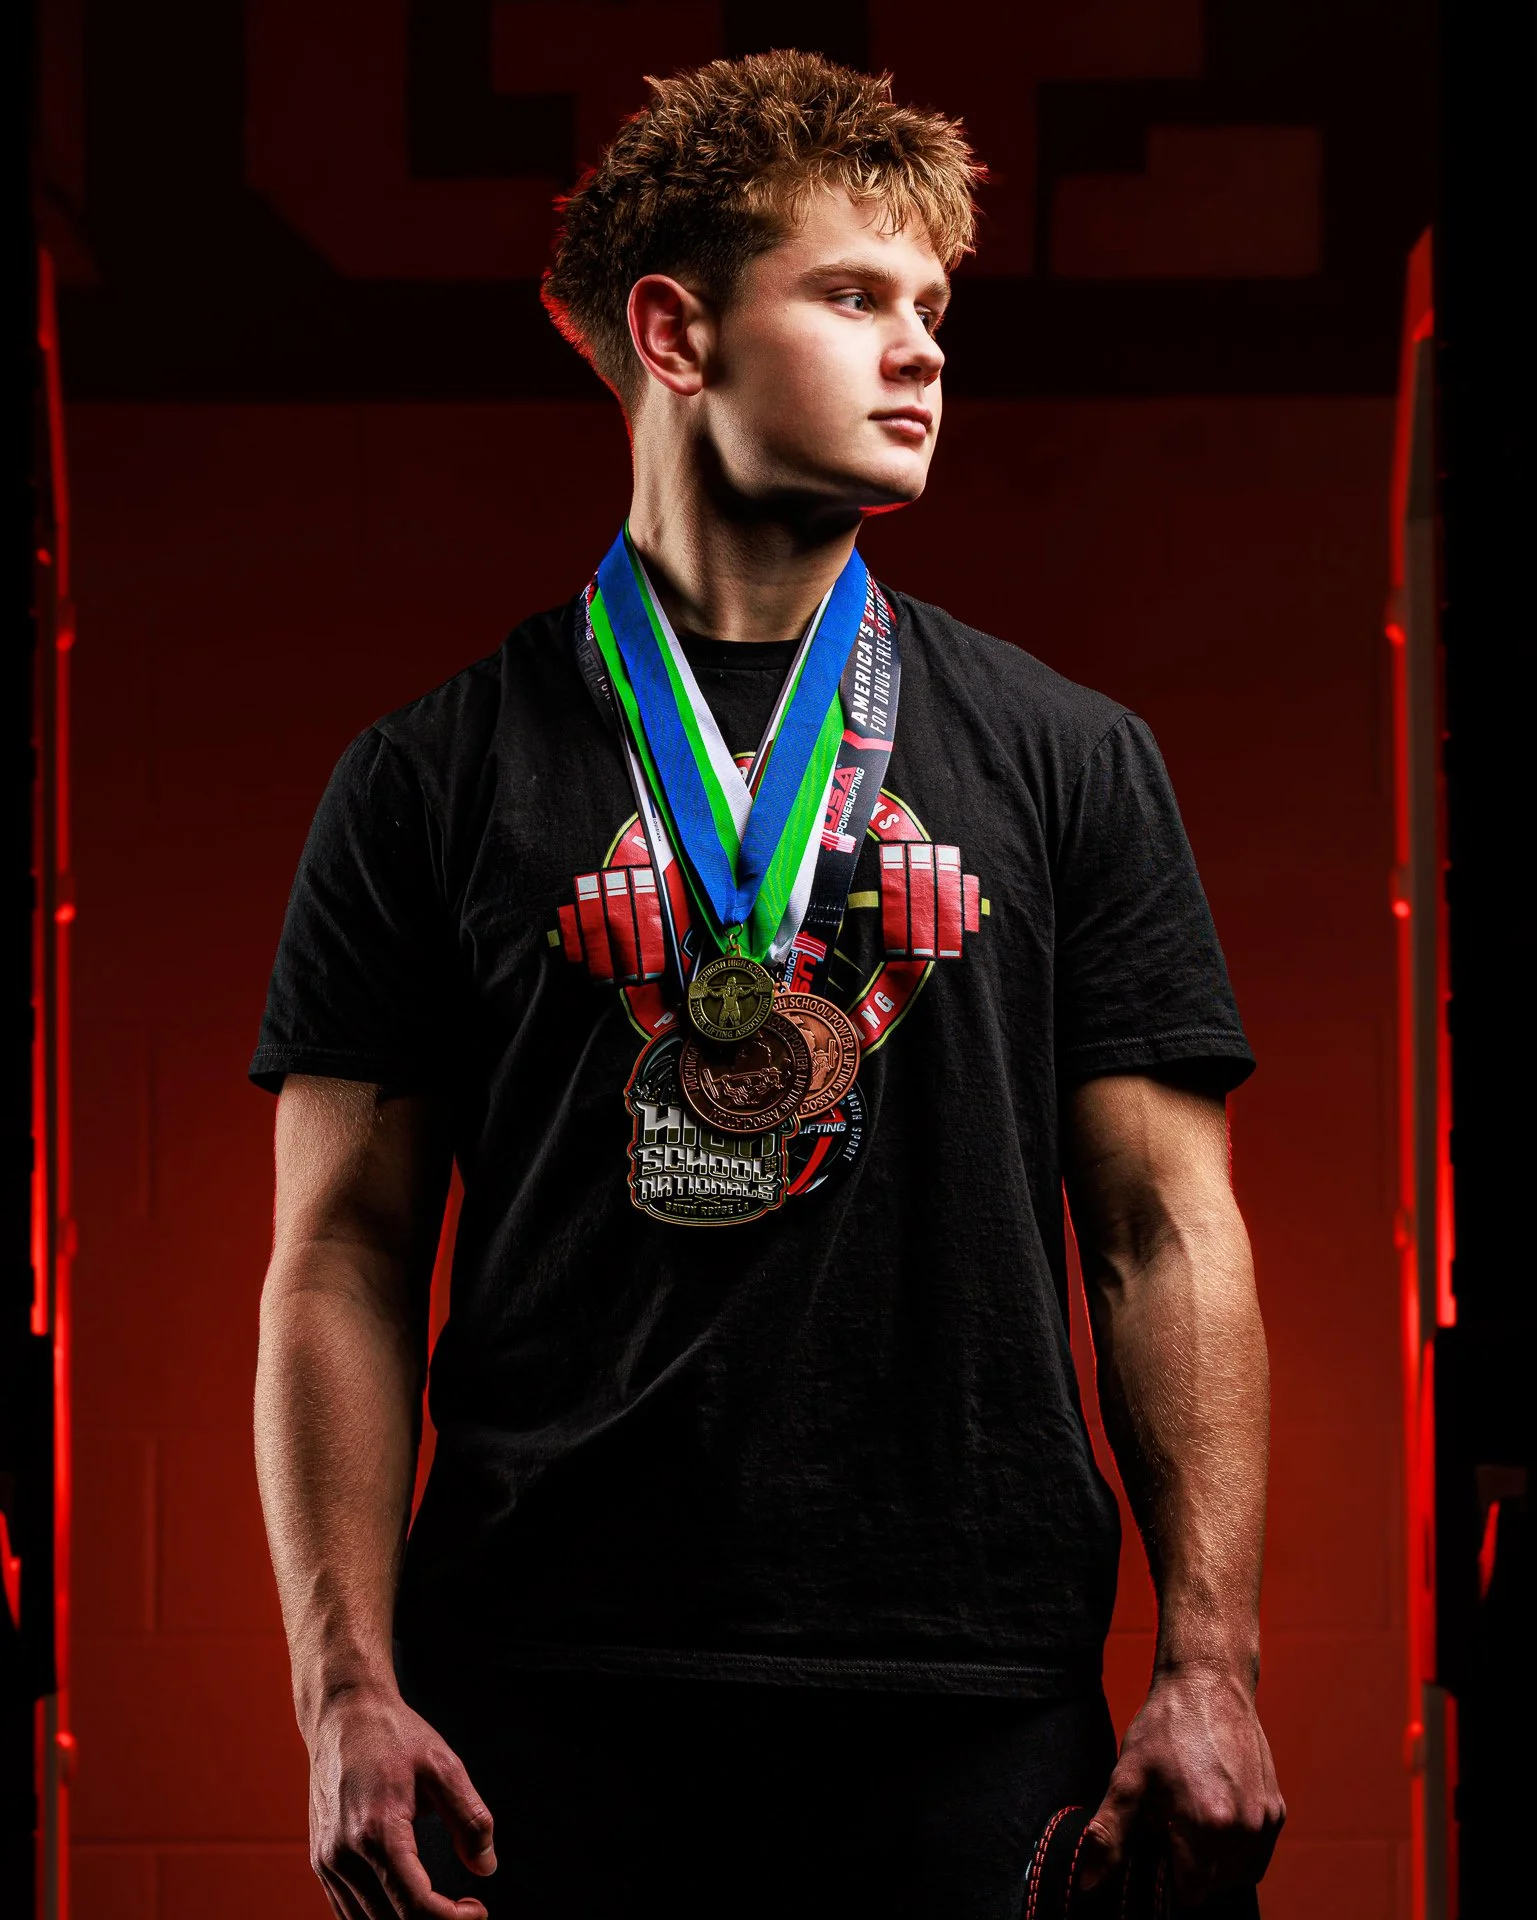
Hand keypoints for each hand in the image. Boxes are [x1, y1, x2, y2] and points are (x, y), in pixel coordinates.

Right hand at [306, 1682, 496, 1919]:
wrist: (344, 1715)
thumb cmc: (394, 1735)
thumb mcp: (444, 1766)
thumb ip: (470, 1819)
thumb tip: (486, 1867)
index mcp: (378, 1830)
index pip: (415, 1906)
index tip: (478, 1911)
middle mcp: (344, 1854)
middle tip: (465, 1911)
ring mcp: (327, 1861)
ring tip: (442, 1909)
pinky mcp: (320, 1861)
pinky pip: (347, 1911)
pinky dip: (379, 1918)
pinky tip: (408, 1904)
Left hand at [1078, 1664, 1283, 1905]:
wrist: (1208, 1682)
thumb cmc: (1165, 1728)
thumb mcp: (1128, 1778)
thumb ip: (1109, 1836)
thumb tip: (1088, 1885)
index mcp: (1208, 1827)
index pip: (1189, 1895)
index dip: (1166, 1880)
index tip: (1154, 1849)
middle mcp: (1245, 1829)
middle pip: (1213, 1886)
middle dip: (1189, 1867)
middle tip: (1167, 1825)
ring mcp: (1266, 1820)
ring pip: (1237, 1873)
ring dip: (1214, 1862)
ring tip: (1189, 1818)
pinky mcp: (1277, 1809)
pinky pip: (1257, 1854)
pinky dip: (1235, 1850)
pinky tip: (1213, 1818)